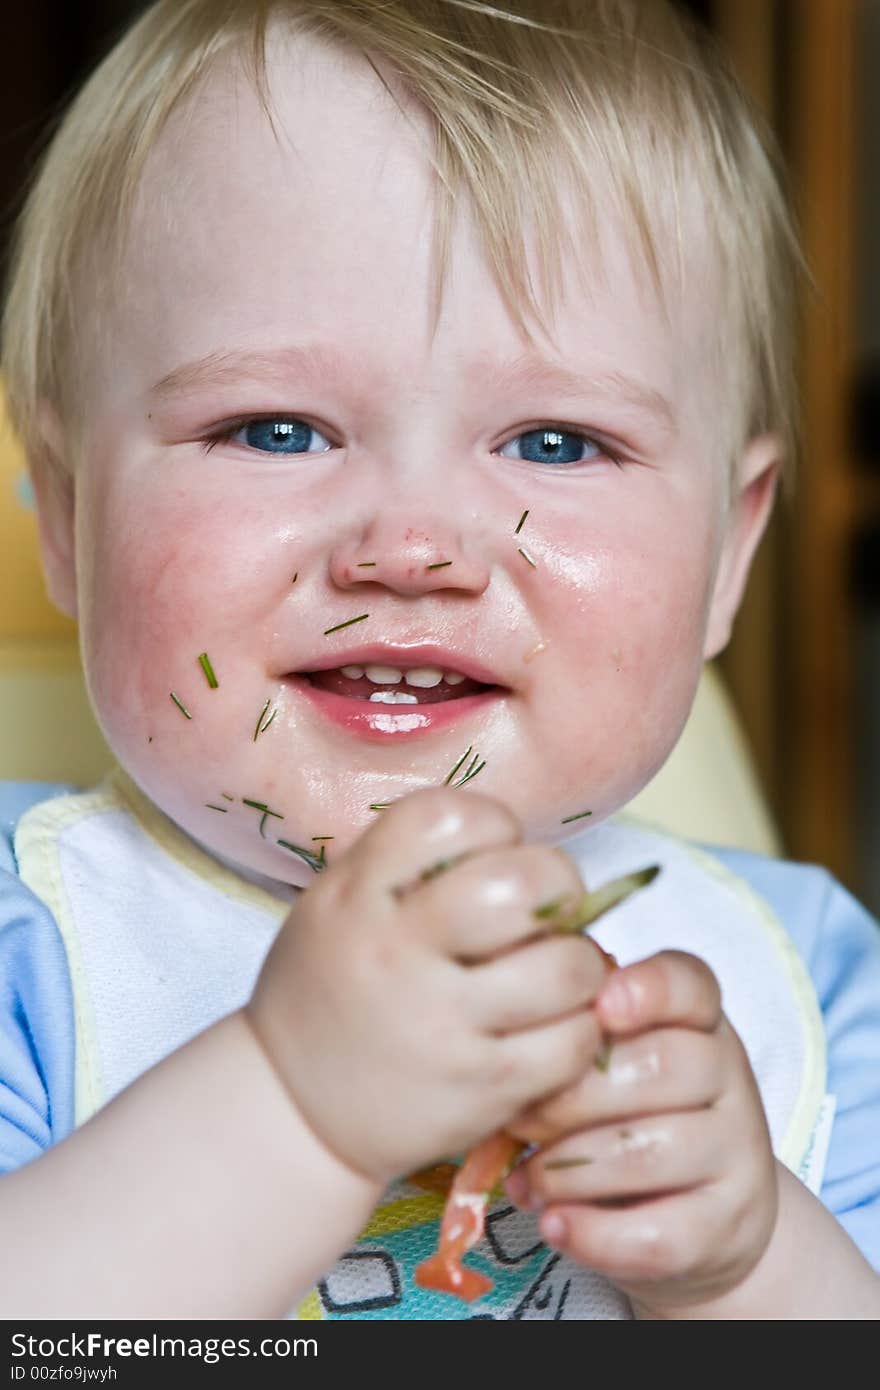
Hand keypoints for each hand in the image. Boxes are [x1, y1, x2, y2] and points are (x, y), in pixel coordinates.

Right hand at [245, 787, 607, 1184]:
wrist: (290, 1110)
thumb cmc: (331, 990)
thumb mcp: (337, 905)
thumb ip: (406, 865)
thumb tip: (514, 846)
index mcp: (356, 895)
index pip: (450, 819)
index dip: (493, 824)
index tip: (493, 855)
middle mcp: (395, 953)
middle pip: (522, 886)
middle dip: (558, 886)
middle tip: (547, 910)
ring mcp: (440, 1026)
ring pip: (566, 968)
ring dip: (582, 965)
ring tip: (558, 974)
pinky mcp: (480, 1089)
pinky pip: (574, 1042)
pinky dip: (580, 1029)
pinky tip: (552, 1028)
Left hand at [504, 950, 777, 1316]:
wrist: (697, 1219)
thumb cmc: (627, 1120)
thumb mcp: (609, 1068)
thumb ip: (573, 1047)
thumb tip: (505, 1057)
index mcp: (697, 1020)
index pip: (690, 983)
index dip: (648, 987)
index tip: (601, 1003)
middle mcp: (729, 1077)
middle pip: (661, 1065)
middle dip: (571, 1094)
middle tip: (519, 1118)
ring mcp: (738, 1154)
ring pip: (650, 1151)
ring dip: (568, 1169)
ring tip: (528, 1181)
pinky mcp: (729, 1228)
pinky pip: (657, 1234)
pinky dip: (592, 1234)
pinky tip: (554, 1225)